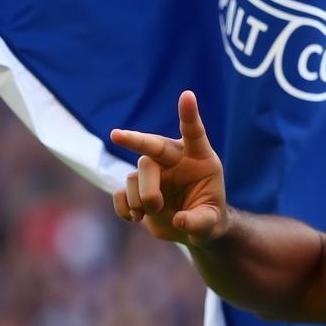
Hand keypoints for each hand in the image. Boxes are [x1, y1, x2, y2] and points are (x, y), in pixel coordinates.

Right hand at [110, 91, 226, 246]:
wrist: (193, 230)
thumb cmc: (208, 218)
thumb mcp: (210, 223)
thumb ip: (198, 222)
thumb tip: (178, 220)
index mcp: (199, 159)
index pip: (194, 133)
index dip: (189, 115)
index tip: (187, 96)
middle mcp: (174, 160)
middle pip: (152, 147)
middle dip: (135, 140)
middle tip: (116, 135)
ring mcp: (153, 173)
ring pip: (137, 176)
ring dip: (143, 198)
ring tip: (154, 212)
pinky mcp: (135, 188)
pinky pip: (121, 193)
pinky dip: (124, 207)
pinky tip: (134, 217)